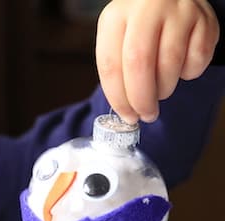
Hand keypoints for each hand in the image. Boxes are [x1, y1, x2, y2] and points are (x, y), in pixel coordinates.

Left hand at [96, 0, 219, 122]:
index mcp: (115, 17)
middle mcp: (146, 9)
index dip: (118, 97)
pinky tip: (180, 67)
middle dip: (142, 99)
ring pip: (170, 64)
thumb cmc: (138, 26)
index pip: (111, 65)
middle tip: (146, 114)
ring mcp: (177, 12)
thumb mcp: (117, 39)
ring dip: (164, 88)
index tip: (126, 115)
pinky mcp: (203, 18)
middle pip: (140, 64)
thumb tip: (126, 109)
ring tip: (160, 90)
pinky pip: (197, 59)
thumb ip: (116, 69)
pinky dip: (188, 73)